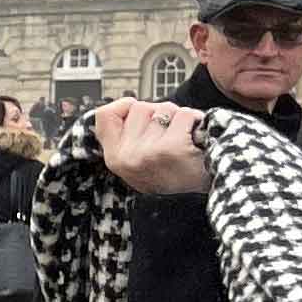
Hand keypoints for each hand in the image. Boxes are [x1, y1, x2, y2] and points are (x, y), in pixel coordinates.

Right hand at [92, 99, 209, 194]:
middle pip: (140, 107)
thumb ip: (127, 136)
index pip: (104, 115)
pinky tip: (196, 138)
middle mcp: (127, 156)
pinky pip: (185, 114)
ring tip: (183, 138)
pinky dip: (196, 121)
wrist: (197, 198)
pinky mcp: (172, 148)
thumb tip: (128, 103)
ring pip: (164, 108)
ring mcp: (148, 152)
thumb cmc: (171, 176)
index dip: (123, 106)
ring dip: (178, 117)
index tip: (137, 114)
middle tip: (168, 134)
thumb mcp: (136, 162)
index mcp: (114, 158)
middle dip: (158, 113)